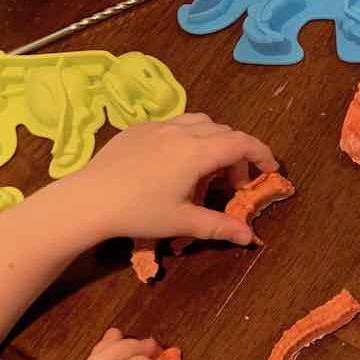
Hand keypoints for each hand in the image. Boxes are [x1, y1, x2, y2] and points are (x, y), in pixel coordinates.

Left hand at [66, 113, 278, 243]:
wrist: (88, 200)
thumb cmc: (138, 212)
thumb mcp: (183, 222)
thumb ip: (220, 226)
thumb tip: (249, 237)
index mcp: (197, 152)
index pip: (241, 143)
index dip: (262, 154)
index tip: (271, 169)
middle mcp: (182, 131)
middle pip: (224, 132)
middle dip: (237, 155)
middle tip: (234, 184)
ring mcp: (158, 126)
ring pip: (200, 122)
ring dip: (214, 141)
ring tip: (208, 169)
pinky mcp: (139, 128)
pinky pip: (175, 124)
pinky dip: (189, 137)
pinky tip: (176, 163)